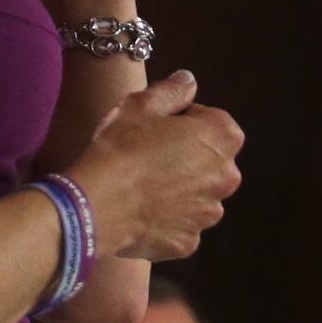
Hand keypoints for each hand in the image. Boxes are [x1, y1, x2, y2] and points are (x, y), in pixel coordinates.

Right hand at [71, 70, 243, 260]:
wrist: (95, 205)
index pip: (210, 120)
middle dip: (186, 158)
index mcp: (222, 136)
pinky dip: (165, 221)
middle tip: (147, 158)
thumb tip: (189, 80)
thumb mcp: (140, 105)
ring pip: (197, 197)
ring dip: (179, 191)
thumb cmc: (120, 148)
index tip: (154, 129)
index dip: (180, 122)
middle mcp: (226, 177)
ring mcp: (208, 214)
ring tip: (143, 189)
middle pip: (208, 162)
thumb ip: (173, 90)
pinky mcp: (187, 242)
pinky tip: (139, 213)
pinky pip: (180, 226)